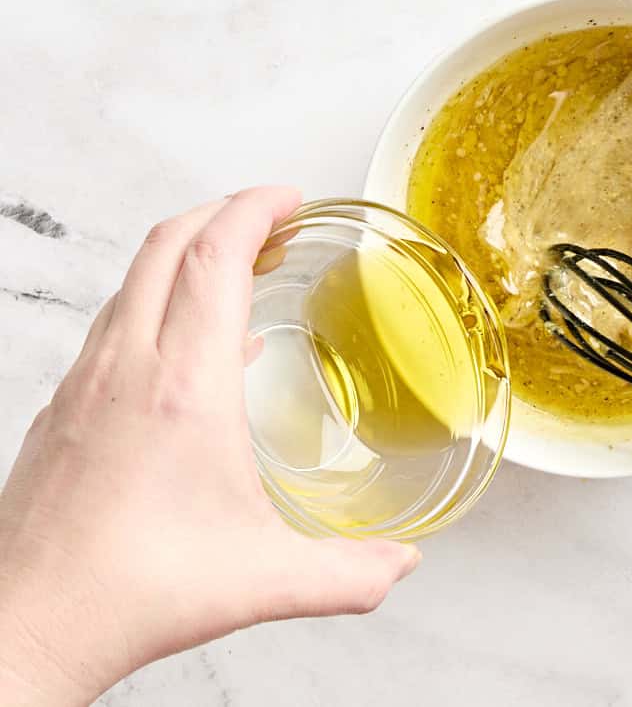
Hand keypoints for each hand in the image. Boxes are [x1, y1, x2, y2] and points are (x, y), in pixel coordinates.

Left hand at [0, 189, 420, 705]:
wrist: (29, 629)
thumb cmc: (131, 594)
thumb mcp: (265, 581)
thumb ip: (348, 574)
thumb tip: (400, 565)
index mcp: (181, 388)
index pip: (212, 258)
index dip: (253, 210)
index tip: (289, 197)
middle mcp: (124, 369)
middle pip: (165, 246)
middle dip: (222, 213)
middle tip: (273, 219)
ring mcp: (84, 385)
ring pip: (132, 281)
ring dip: (185, 253)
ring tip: (237, 268)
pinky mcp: (61, 411)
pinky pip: (112, 324)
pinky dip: (156, 303)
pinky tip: (189, 350)